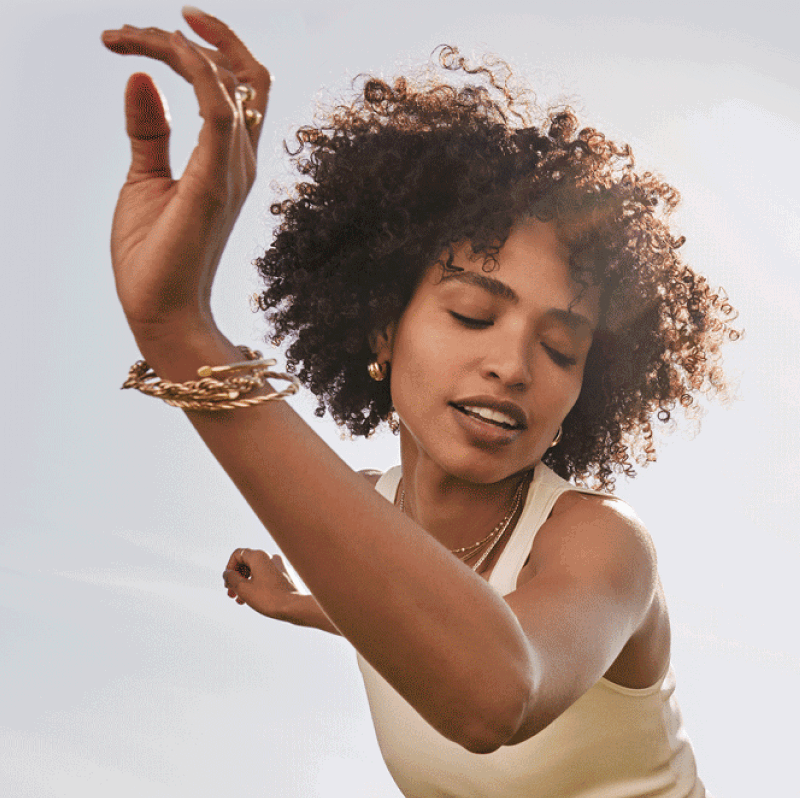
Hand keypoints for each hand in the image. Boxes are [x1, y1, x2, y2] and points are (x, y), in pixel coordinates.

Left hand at [101, 9, 270, 336]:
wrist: (161, 310)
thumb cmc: (155, 256)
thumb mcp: (145, 180)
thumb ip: (150, 132)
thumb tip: (141, 78)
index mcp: (228, 159)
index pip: (237, 86)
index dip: (209, 45)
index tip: (155, 30)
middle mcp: (240, 159)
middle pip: (246, 74)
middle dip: (199, 37)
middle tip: (133, 32)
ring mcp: (233, 170)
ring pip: (231, 81)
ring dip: (177, 46)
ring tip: (124, 38)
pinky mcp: (215, 182)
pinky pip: (217, 109)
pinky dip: (192, 70)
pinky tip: (153, 54)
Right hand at [223, 548, 301, 618]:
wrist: (295, 606)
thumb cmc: (269, 598)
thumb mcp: (243, 589)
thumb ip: (231, 579)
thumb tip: (227, 573)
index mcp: (259, 556)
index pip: (237, 554)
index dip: (229, 568)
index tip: (228, 583)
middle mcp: (271, 557)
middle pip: (247, 563)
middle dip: (236, 578)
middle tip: (230, 593)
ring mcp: (280, 565)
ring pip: (256, 571)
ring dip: (245, 583)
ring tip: (239, 600)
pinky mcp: (286, 575)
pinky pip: (267, 576)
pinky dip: (257, 585)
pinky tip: (253, 599)